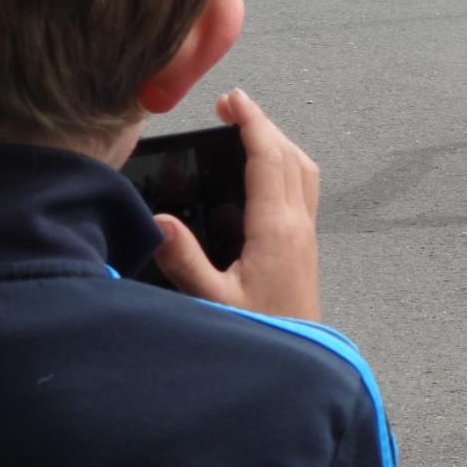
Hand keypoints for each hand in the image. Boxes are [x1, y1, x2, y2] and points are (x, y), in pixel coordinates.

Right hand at [150, 90, 320, 320]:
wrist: (300, 368)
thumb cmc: (260, 335)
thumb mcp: (212, 303)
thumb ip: (184, 261)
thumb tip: (160, 220)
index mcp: (278, 229)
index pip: (268, 159)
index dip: (252, 123)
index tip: (233, 99)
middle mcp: (298, 226)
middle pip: (290, 156)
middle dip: (263, 125)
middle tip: (231, 106)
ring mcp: (305, 235)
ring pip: (301, 171)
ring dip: (277, 144)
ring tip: (243, 131)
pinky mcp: (303, 247)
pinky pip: (301, 191)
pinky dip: (283, 168)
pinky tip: (257, 178)